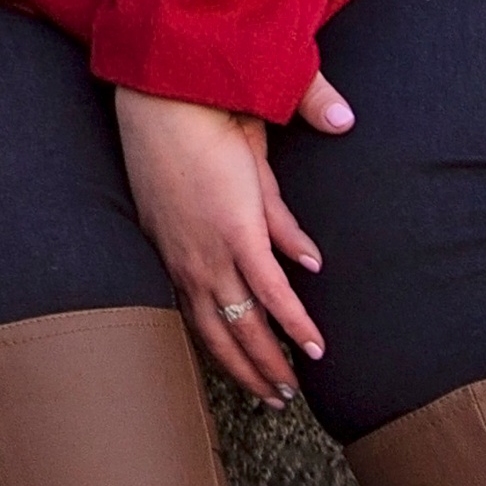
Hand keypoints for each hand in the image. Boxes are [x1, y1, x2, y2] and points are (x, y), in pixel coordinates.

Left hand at [112, 79, 353, 404]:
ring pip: (243, 322)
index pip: (193, 311)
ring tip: (290, 389)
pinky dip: (294, 322)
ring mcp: (211, 249)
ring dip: (270, 360)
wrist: (174, 90)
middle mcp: (185, 258)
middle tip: (269, 396)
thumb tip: (300, 253)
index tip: (236, 367)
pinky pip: (271, 293)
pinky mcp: (238, 232)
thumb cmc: (188, 122)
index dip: (218, 343)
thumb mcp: (218, 177)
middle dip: (245, 369)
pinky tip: (313, 344)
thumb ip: (260, 211)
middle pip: (216, 331)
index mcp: (171, 246)